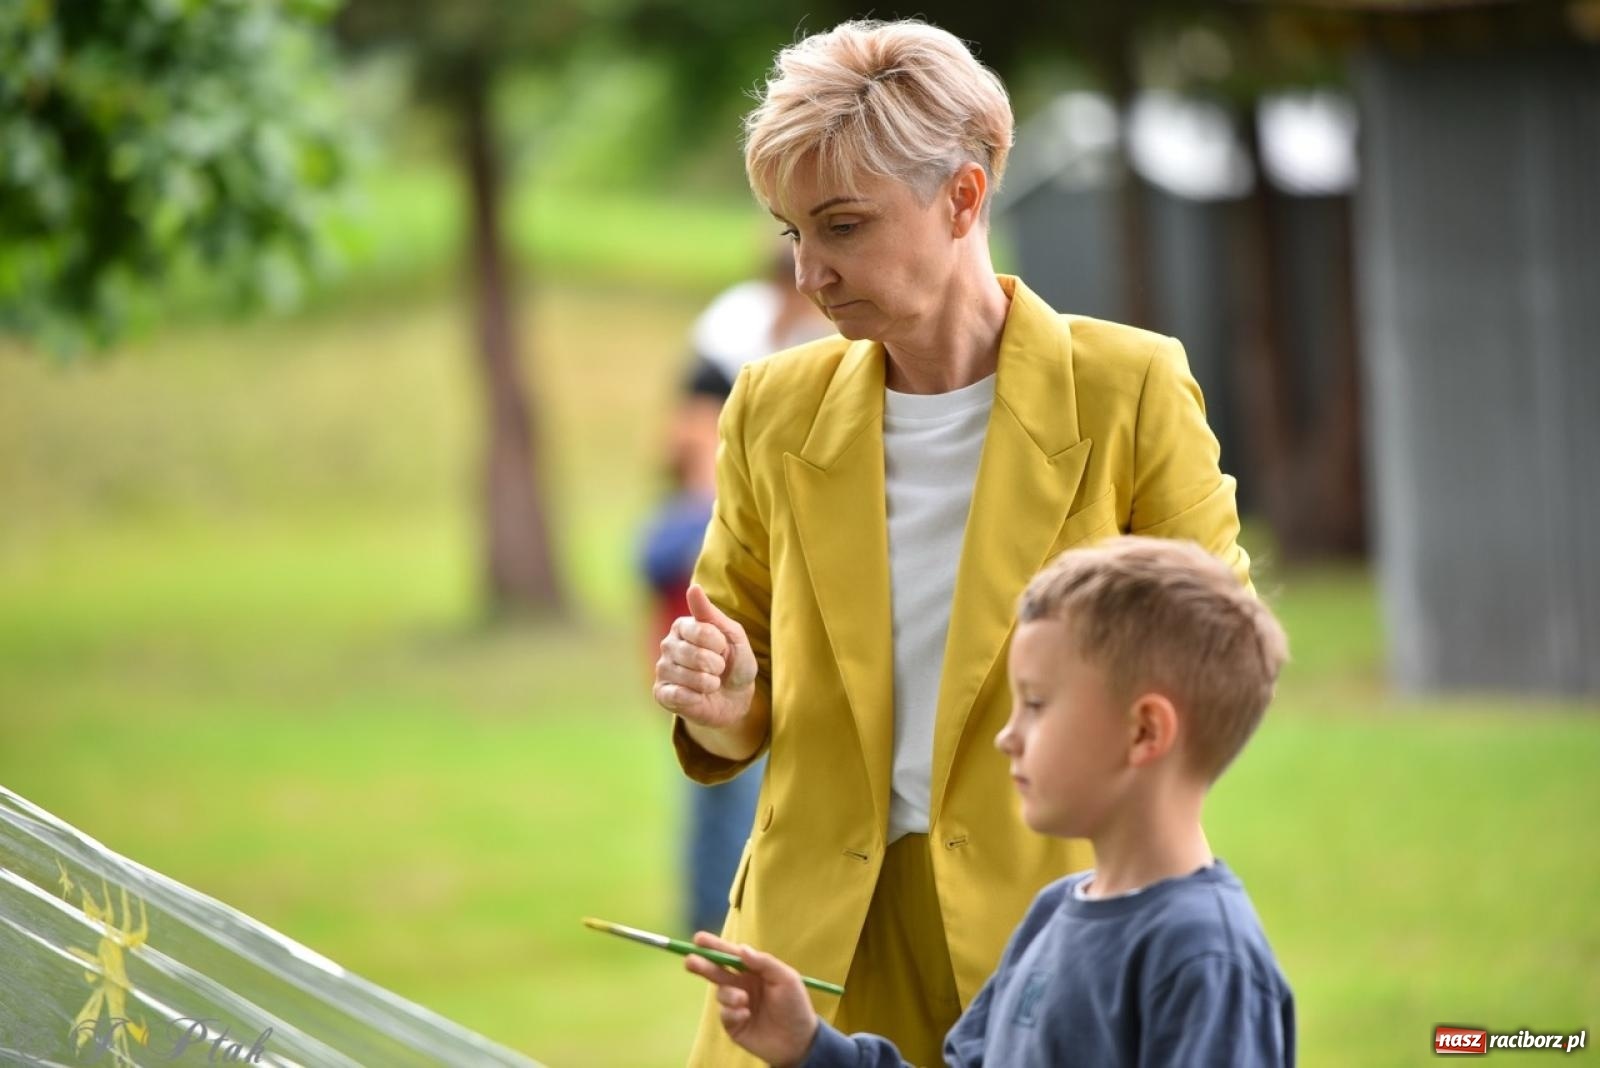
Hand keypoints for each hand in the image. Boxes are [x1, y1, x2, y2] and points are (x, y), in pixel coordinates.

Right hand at [653, 585, 757, 729]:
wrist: (735, 697)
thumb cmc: (734, 662)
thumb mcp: (732, 635)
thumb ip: (711, 613)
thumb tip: (693, 588)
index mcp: (682, 626)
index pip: (702, 631)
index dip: (721, 645)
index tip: (723, 648)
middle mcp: (667, 645)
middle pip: (695, 655)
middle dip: (717, 666)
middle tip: (718, 669)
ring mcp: (662, 670)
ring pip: (689, 677)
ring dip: (709, 683)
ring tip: (710, 683)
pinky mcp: (661, 693)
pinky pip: (679, 695)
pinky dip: (696, 698)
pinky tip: (698, 696)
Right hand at [684, 931, 818, 1066]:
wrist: (798, 1042)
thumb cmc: (795, 1006)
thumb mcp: (787, 979)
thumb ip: (764, 962)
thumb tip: (741, 948)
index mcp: (754, 970)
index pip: (732, 955)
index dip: (715, 946)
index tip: (698, 939)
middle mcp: (742, 985)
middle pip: (717, 971)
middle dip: (703, 965)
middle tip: (690, 960)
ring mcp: (736, 1004)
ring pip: (721, 993)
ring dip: (729, 994)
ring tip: (744, 1000)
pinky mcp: (733, 1024)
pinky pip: (724, 1014)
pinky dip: (733, 1013)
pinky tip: (747, 1016)